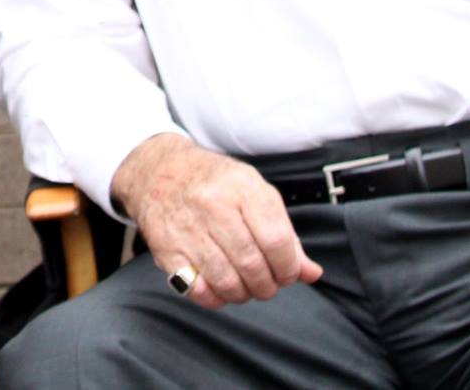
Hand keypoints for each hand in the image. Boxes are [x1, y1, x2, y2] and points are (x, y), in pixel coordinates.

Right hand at [110, 133, 322, 309]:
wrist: (159, 170)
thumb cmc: (215, 183)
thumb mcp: (254, 192)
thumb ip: (285, 233)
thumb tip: (311, 273)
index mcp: (241, 186)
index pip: (276, 240)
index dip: (288, 268)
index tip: (287, 273)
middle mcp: (212, 204)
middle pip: (252, 264)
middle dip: (267, 286)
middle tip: (266, 285)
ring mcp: (185, 226)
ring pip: (226, 281)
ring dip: (242, 294)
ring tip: (244, 287)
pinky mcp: (165, 247)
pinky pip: (196, 289)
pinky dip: (213, 298)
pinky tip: (218, 288)